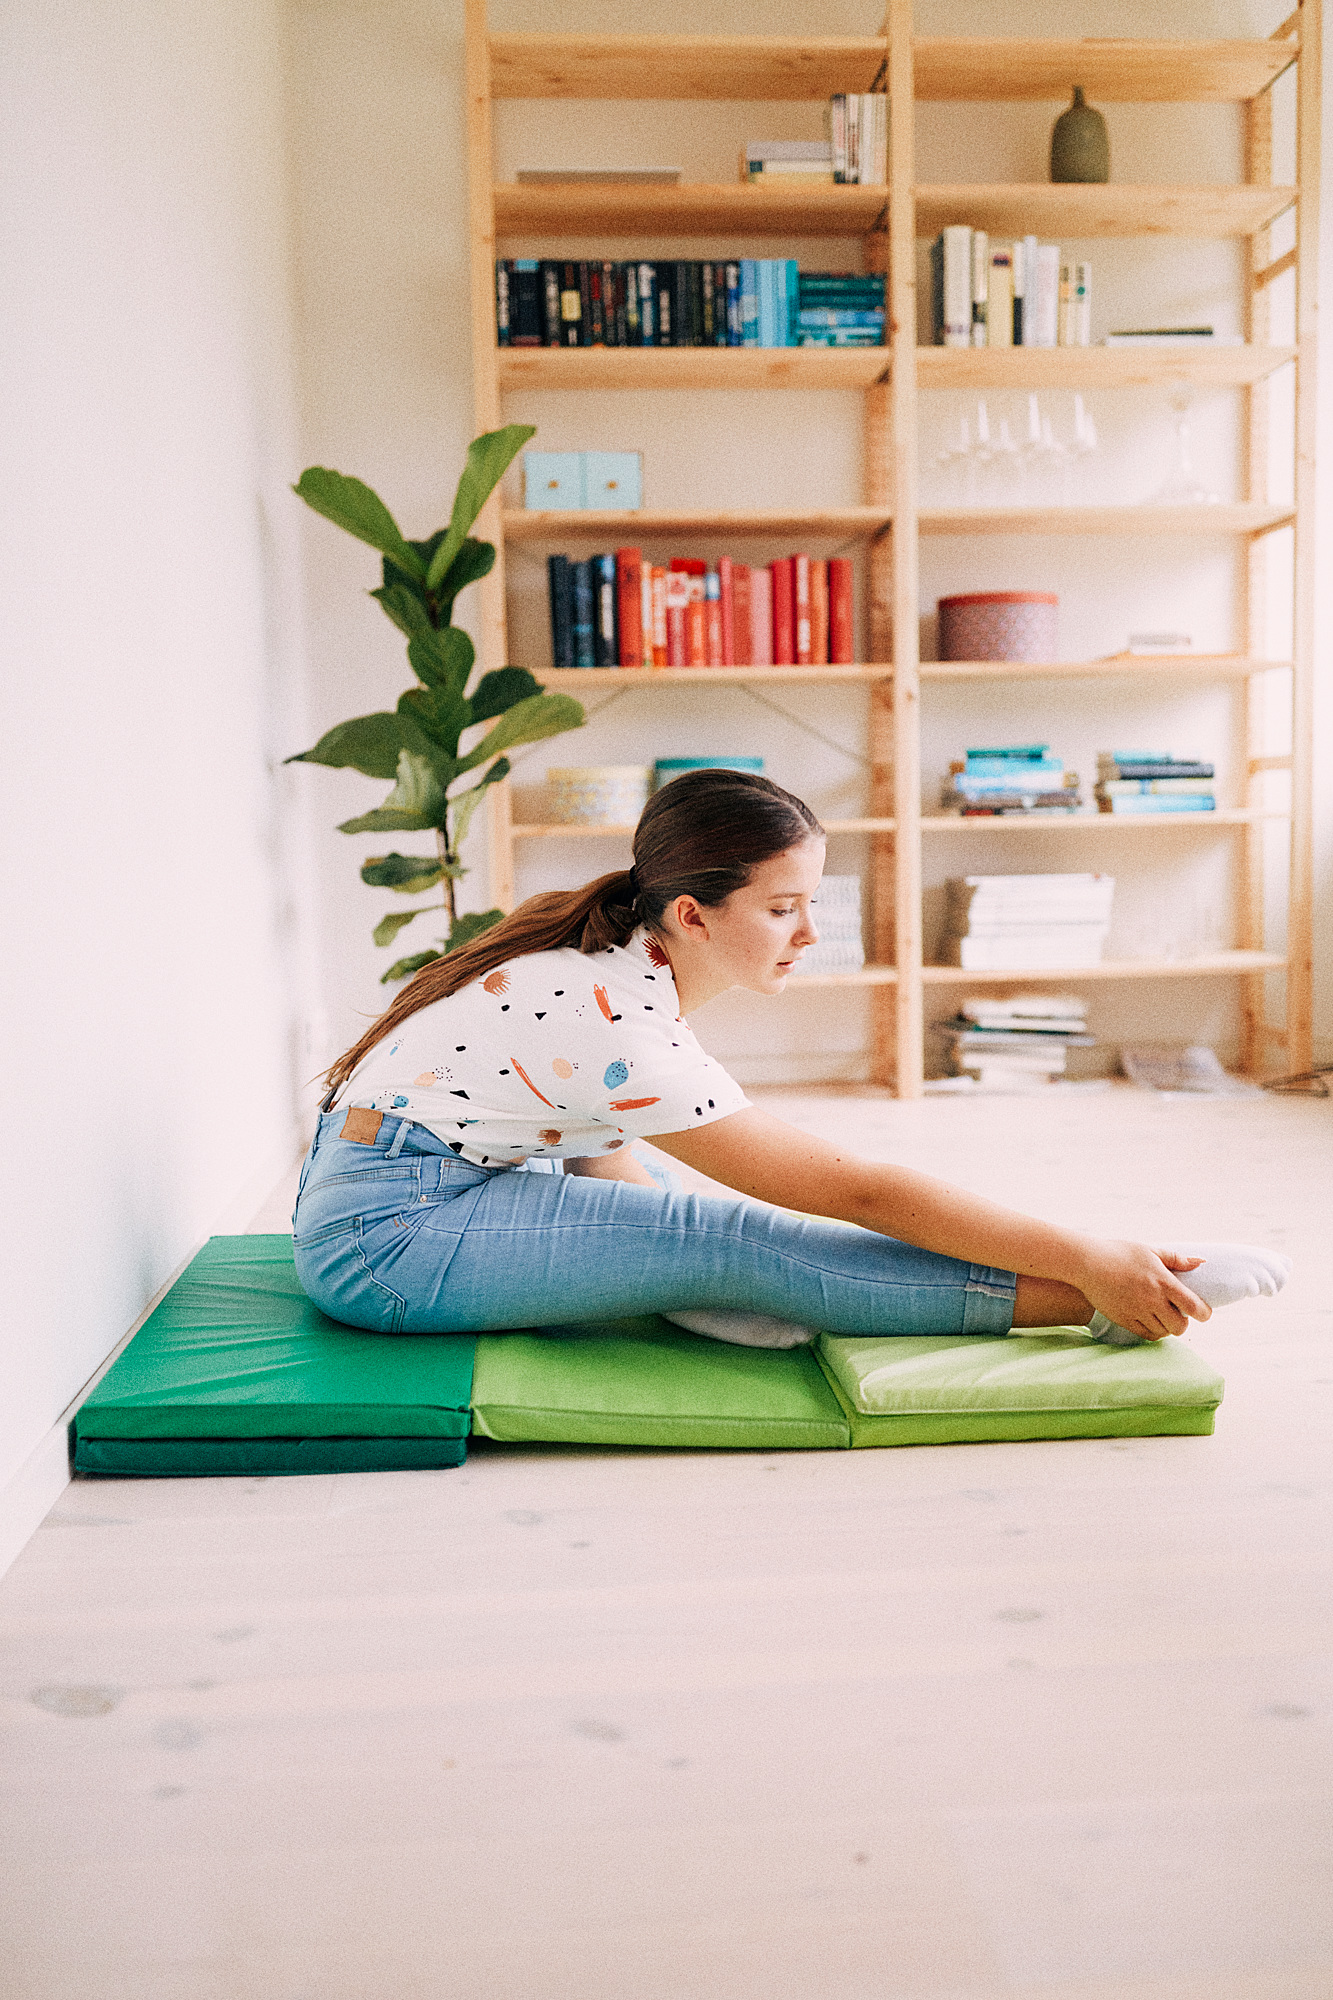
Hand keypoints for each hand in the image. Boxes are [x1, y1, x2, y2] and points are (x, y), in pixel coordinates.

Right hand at [1074, 1242, 1208, 1340]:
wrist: (1087, 1263)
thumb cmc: (1120, 1252)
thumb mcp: (1150, 1251)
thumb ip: (1177, 1259)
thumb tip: (1201, 1262)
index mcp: (1163, 1281)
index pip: (1194, 1307)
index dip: (1204, 1313)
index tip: (1202, 1312)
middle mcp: (1152, 1299)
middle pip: (1180, 1326)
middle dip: (1184, 1322)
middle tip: (1178, 1313)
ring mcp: (1137, 1311)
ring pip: (1163, 1332)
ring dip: (1167, 1326)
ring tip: (1163, 1315)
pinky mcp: (1123, 1319)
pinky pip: (1146, 1335)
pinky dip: (1154, 1331)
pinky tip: (1151, 1321)